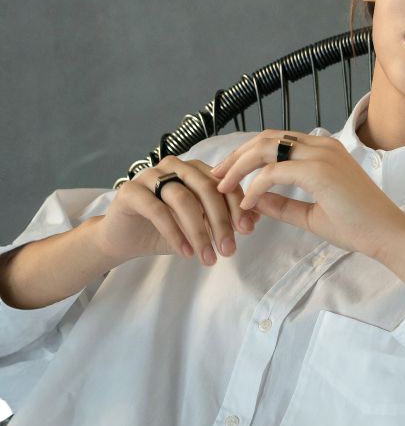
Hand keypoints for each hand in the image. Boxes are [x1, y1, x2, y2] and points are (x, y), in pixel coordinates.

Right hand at [93, 157, 261, 266]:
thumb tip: (257, 217)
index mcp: (194, 170)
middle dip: (221, 221)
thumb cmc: (167, 230)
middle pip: (206, 189)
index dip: (237, 206)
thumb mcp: (202, 227)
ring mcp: (150, 175)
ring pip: (183, 199)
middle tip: (229, 250)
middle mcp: (174, 167)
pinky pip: (157, 210)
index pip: (223, 183)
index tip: (248, 231)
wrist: (126, 239)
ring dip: (199, 232)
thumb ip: (226, 219)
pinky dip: (175, 233)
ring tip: (208, 258)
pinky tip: (186, 252)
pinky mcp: (130, 190)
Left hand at [210, 129, 404, 259]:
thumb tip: (253, 200)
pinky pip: (273, 172)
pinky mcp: (319, 171)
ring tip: (223, 186)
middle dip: (235, 156)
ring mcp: (321, 154)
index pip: (276, 141)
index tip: (228, 174)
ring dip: (239, 166)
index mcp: (323, 150)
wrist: (387, 234)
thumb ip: (283, 204)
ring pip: (265, 148)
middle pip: (265, 138)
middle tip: (216, 176)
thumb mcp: (311, 214)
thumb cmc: (358, 226)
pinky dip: (254, 186)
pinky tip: (246, 203)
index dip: (247, 155)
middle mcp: (321, 145)